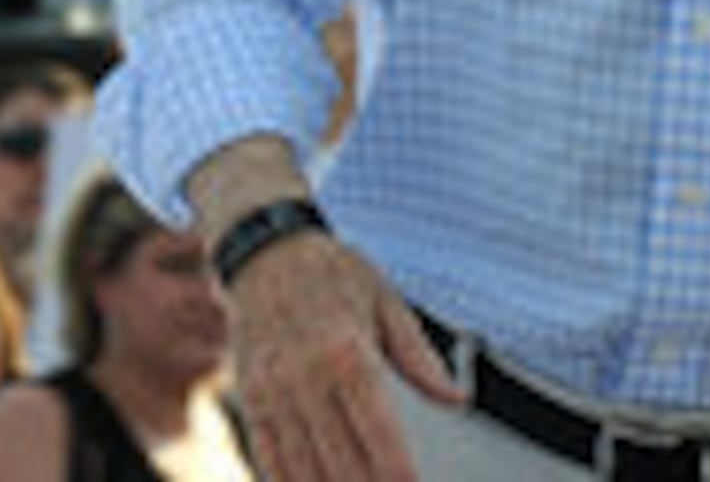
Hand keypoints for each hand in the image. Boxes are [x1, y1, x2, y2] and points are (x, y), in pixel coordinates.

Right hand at [225, 233, 459, 481]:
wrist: (263, 250)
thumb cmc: (333, 274)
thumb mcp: (385, 300)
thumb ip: (420, 356)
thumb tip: (458, 400)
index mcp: (348, 353)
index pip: (380, 434)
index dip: (400, 475)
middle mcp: (307, 377)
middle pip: (344, 462)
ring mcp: (274, 391)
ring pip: (305, 468)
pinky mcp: (251, 398)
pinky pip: (269, 456)